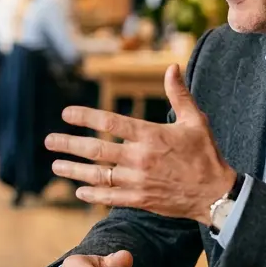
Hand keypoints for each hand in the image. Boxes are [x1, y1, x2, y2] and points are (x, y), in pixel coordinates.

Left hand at [45, 64, 236, 221]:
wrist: (216, 194)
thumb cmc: (206, 154)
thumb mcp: (195, 121)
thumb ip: (179, 94)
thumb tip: (172, 68)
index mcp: (151, 135)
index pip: (110, 122)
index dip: (85, 116)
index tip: (66, 113)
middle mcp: (140, 158)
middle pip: (96, 150)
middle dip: (69, 144)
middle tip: (49, 140)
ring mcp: (138, 180)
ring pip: (98, 175)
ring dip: (74, 170)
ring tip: (55, 166)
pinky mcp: (141, 199)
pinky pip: (110, 197)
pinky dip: (92, 194)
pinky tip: (78, 190)